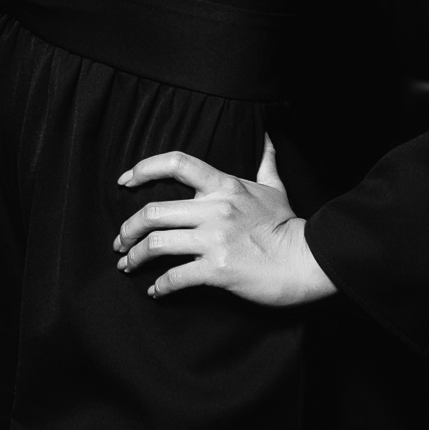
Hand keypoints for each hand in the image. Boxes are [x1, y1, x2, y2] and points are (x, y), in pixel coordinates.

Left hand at [113, 137, 335, 307]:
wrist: (308, 260)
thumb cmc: (288, 225)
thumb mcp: (275, 188)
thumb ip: (265, 163)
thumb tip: (266, 138)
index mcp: (224, 186)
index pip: (176, 163)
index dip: (143, 169)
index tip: (124, 181)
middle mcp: (214, 209)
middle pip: (152, 212)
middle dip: (128, 229)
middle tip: (120, 242)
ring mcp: (214, 240)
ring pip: (156, 244)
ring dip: (135, 257)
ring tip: (128, 265)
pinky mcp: (217, 269)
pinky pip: (175, 277)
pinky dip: (160, 286)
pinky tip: (156, 291)